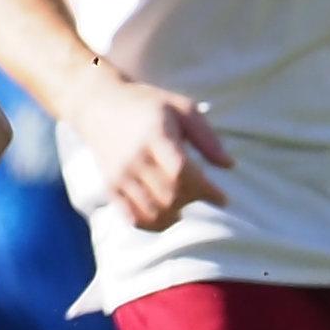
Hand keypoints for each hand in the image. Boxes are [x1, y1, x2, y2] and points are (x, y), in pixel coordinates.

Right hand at [74, 70, 225, 232]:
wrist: (99, 105)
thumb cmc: (148, 105)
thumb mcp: (182, 108)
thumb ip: (207, 137)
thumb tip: (229, 166)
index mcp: (155, 135)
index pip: (182, 172)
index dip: (206, 190)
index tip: (223, 198)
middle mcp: (134, 158)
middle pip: (170, 195)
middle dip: (193, 200)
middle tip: (201, 193)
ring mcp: (120, 175)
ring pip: (153, 211)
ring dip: (176, 215)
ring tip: (184, 203)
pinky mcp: (110, 186)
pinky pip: (133, 218)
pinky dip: (154, 224)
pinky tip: (167, 215)